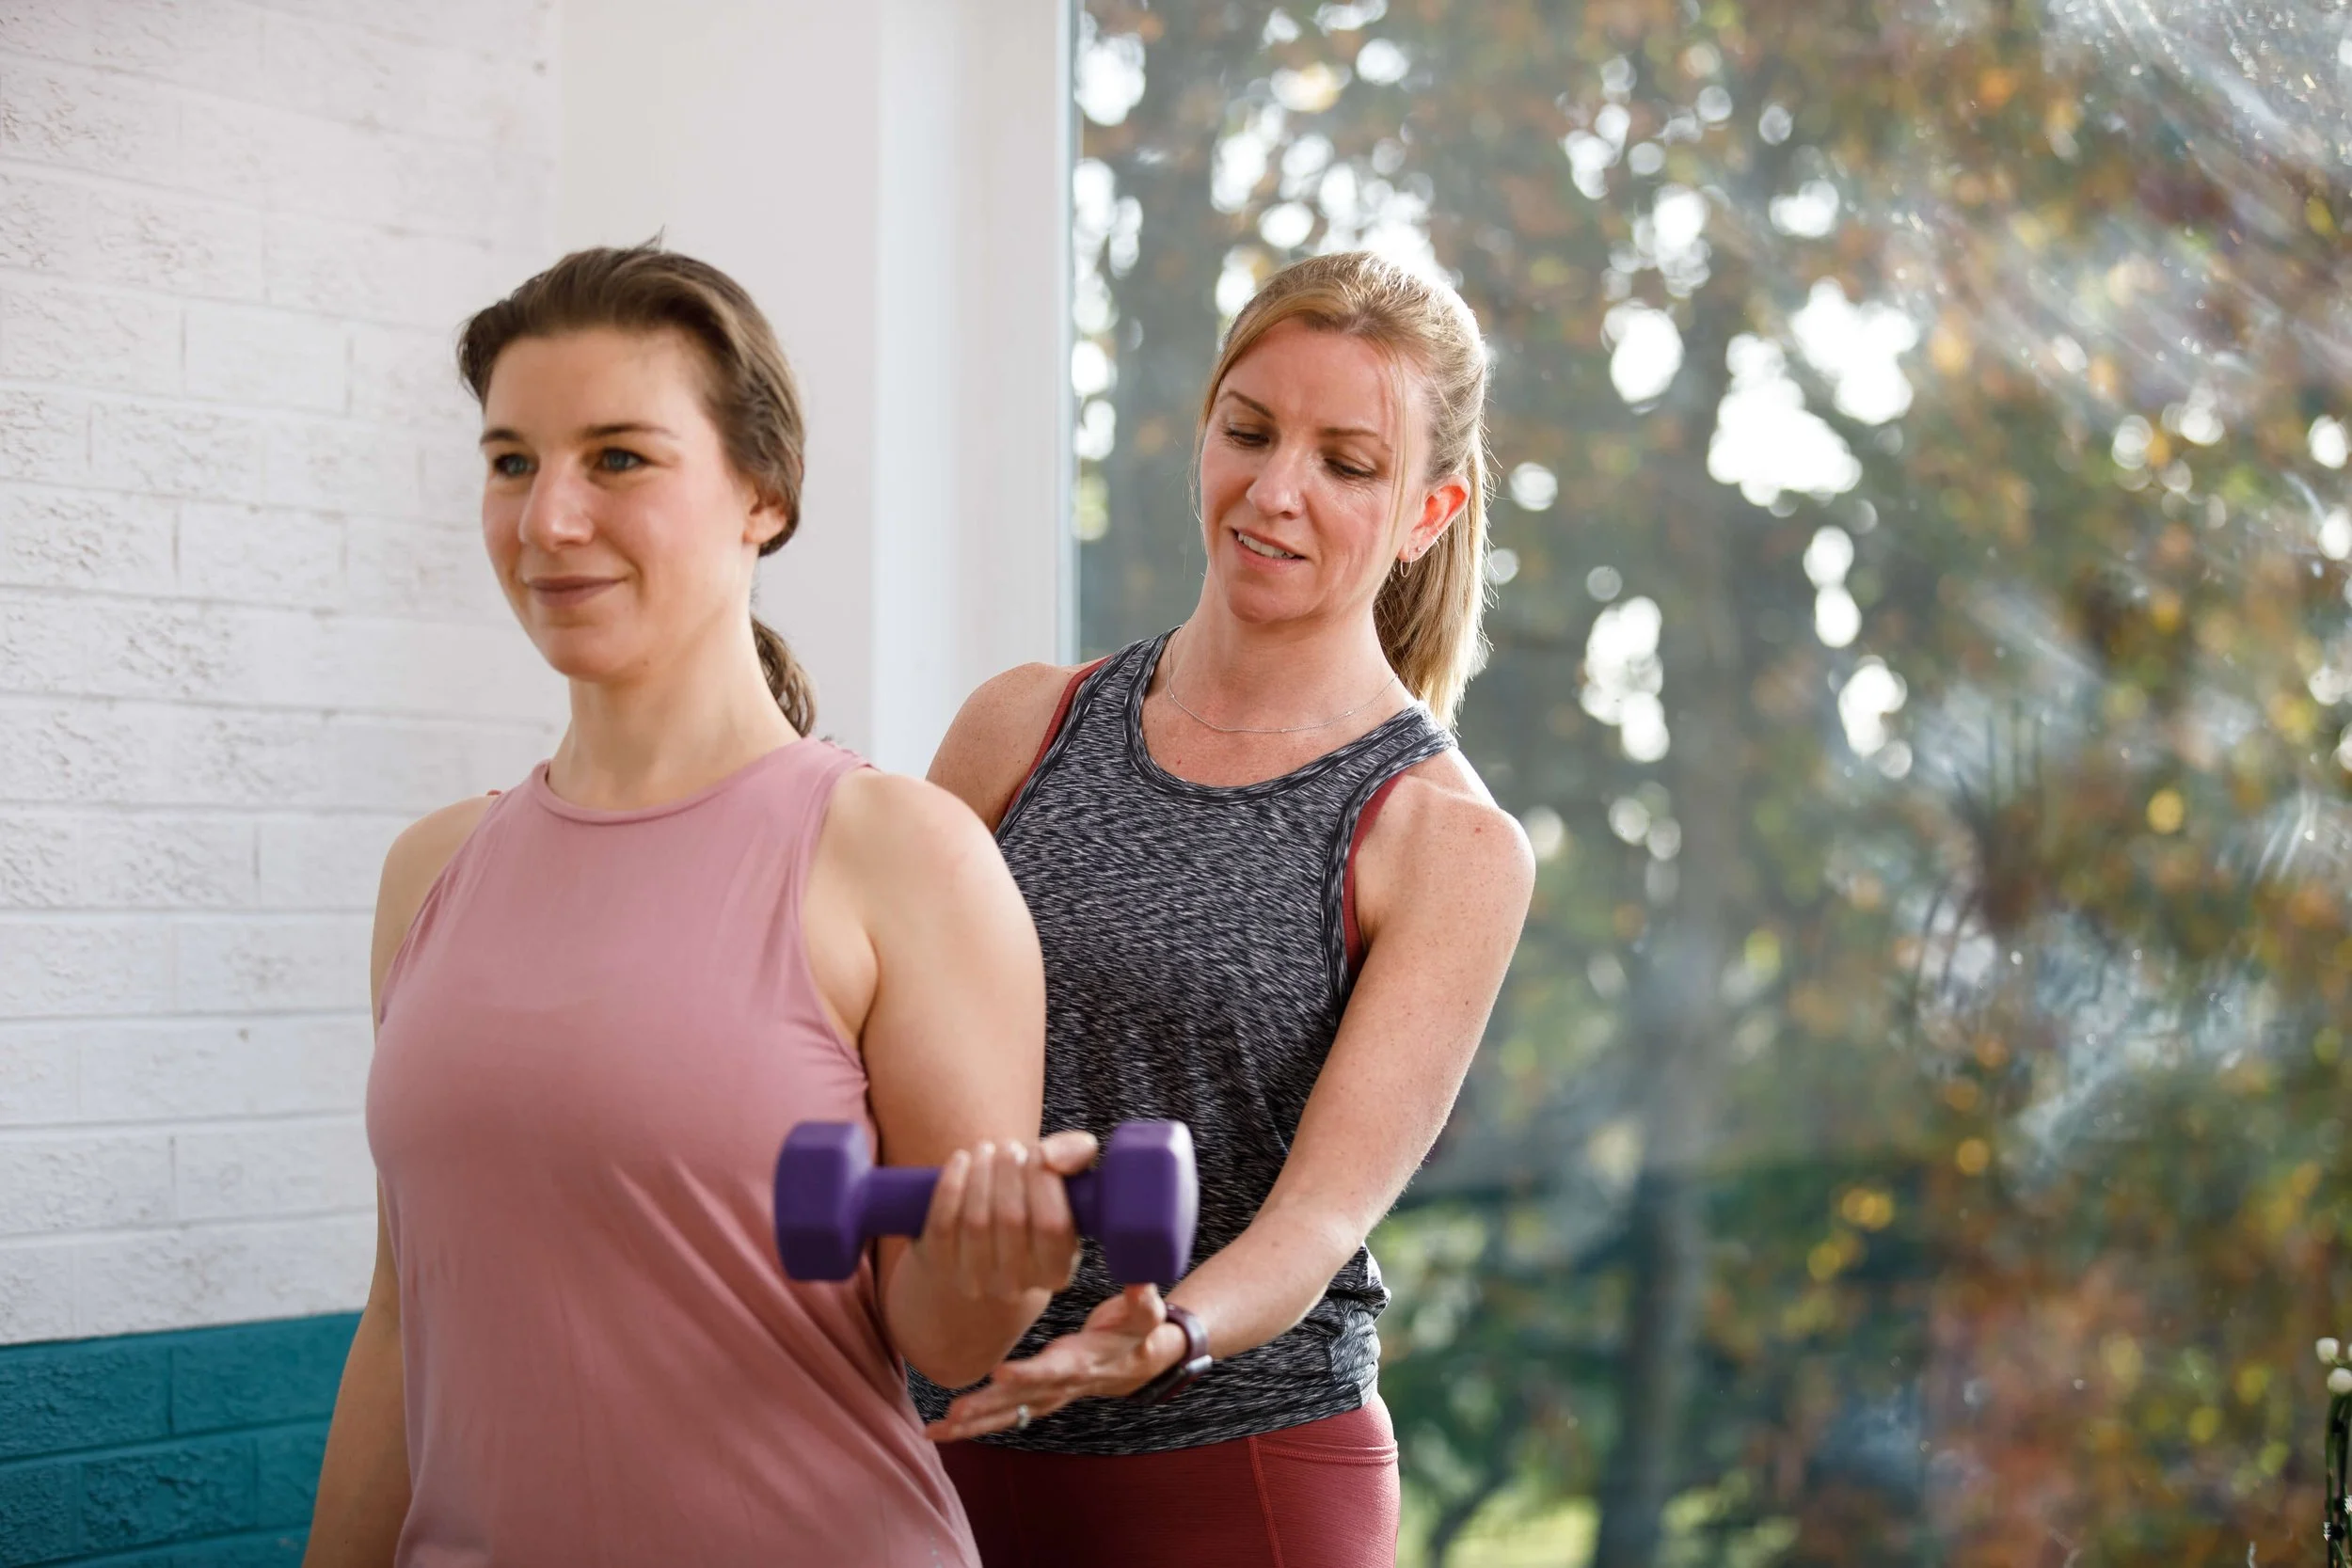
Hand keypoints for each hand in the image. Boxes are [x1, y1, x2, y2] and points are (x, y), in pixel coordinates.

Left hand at [914, 1129, 1097, 1302]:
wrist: (984, 1245)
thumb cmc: (1033, 1205)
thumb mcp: (1066, 1184)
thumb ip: (1077, 1155)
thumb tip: (1051, 1155)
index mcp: (1056, 1270)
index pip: (1053, 1224)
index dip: (1043, 1180)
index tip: (1037, 1151)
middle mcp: (1017, 1284)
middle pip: (1011, 1219)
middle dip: (1008, 1172)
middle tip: (1008, 1146)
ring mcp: (975, 1280)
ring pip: (975, 1220)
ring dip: (980, 1174)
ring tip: (985, 1149)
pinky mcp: (939, 1267)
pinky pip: (942, 1224)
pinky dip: (950, 1185)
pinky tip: (961, 1160)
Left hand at [924, 1284, 1191, 1441]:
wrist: (1139, 1364)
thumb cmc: (1138, 1331)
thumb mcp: (1145, 1312)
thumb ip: (1142, 1298)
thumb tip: (1139, 1279)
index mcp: (1082, 1362)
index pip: (1054, 1370)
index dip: (1030, 1374)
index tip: (1002, 1373)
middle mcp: (1060, 1385)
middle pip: (1021, 1400)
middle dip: (988, 1406)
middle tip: (956, 1414)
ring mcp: (1046, 1396)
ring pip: (1006, 1415)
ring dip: (972, 1424)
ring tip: (937, 1431)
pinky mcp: (1035, 1399)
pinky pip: (1000, 1417)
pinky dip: (969, 1427)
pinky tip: (938, 1432)